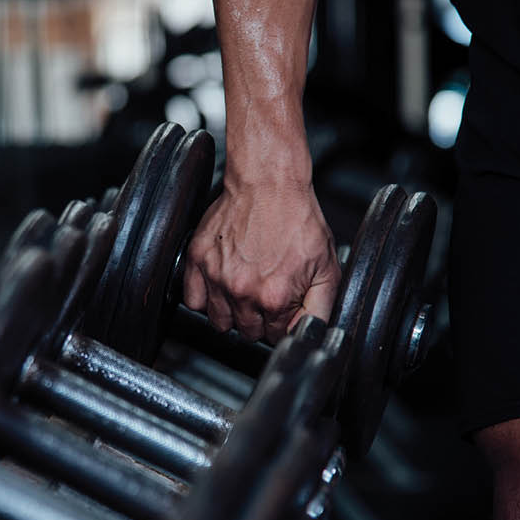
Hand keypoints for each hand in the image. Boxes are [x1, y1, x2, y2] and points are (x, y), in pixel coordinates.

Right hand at [182, 180, 340, 343]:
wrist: (268, 183)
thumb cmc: (297, 217)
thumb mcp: (326, 266)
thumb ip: (319, 307)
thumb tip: (309, 333)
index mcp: (275, 297)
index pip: (276, 336)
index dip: (282, 323)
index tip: (283, 308)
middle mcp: (242, 291)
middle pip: (247, 332)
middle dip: (259, 320)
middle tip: (265, 295)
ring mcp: (216, 277)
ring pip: (219, 322)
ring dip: (232, 313)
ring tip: (243, 292)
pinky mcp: (198, 261)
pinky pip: (193, 300)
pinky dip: (205, 299)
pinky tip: (220, 286)